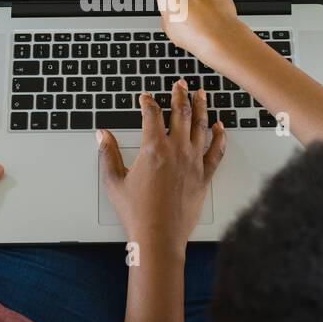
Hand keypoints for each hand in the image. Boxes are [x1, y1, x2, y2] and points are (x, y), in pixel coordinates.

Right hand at [96, 80, 226, 252]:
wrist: (159, 237)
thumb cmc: (136, 213)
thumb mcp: (114, 181)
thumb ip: (108, 154)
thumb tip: (102, 135)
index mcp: (153, 148)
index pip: (152, 114)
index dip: (147, 102)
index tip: (145, 97)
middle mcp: (176, 150)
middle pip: (181, 113)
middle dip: (179, 95)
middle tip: (180, 84)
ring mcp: (193, 162)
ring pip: (201, 126)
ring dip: (201, 107)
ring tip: (201, 94)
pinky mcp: (204, 176)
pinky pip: (216, 151)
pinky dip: (219, 137)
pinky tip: (220, 127)